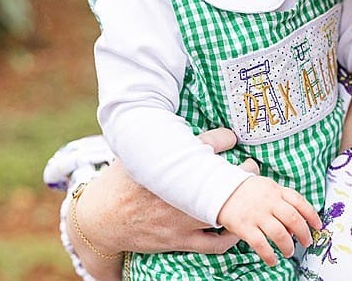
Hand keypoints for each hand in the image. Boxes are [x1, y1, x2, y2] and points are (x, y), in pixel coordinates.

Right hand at [68, 128, 253, 278]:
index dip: (226, 138)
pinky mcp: (179, 241)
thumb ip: (154, 136)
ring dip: (241, 204)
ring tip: (249, 194)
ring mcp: (179, 219)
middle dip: (243, 171)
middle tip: (250, 165)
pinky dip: (230, 238)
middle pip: (223, 178)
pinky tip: (236, 226)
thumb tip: (163, 108)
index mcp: (165, 166)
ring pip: (223, 211)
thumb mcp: (132, 152)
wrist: (101, 220)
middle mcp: (176, 192)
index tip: (233, 137)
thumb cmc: (119, 182)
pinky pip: (214, 244)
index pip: (207, 143)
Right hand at [216, 175, 321, 265]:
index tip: (318, 226)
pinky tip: (273, 260)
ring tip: (289, 252)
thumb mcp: (268, 188)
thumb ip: (283, 201)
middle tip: (306, 242)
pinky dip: (269, 255)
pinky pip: (260, 244)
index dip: (311, 215)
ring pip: (279, 233)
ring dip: (288, 246)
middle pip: (293, 219)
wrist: (221, 190)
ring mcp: (257, 214)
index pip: (299, 202)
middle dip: (303, 234)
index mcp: (276, 191)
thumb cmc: (249, 191)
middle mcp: (269, 202)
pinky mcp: (245, 226)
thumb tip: (295, 225)